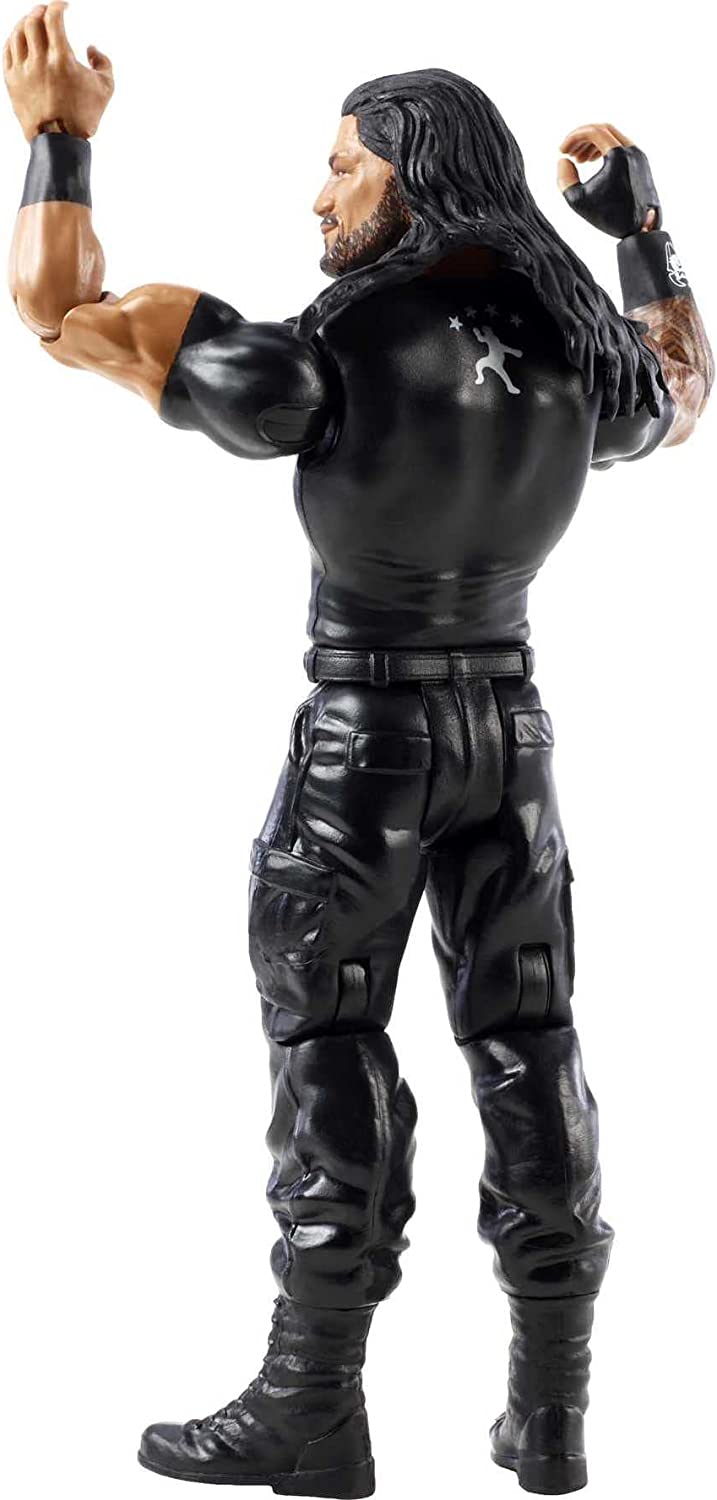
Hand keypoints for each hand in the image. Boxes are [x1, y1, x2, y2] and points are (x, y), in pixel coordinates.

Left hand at [3, 3, 112, 141]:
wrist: (58, 144)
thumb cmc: (83, 117)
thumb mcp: (105, 89)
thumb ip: (103, 62)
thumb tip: (91, 48)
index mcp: (61, 59)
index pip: (53, 17)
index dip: (59, 5)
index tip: (64, 6)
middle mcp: (38, 61)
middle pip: (32, 20)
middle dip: (41, 10)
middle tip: (48, 11)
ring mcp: (22, 71)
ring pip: (17, 33)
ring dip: (26, 22)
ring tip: (33, 22)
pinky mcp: (11, 81)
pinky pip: (8, 50)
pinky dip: (14, 39)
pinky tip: (21, 38)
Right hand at [557, 123, 659, 236]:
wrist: (640, 230)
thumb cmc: (609, 218)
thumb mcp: (578, 200)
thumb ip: (565, 179)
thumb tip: (564, 161)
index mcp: (618, 156)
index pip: (593, 132)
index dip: (573, 137)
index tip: (562, 151)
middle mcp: (631, 151)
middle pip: (603, 129)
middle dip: (582, 137)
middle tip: (569, 152)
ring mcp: (639, 156)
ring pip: (612, 137)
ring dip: (593, 144)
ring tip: (579, 160)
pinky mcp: (642, 163)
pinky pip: (621, 146)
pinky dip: (605, 149)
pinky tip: (594, 162)